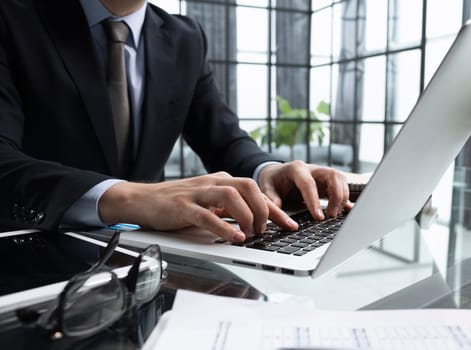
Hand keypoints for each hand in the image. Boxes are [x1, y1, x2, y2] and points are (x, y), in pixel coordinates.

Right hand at [98, 172, 295, 241]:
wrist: (141, 199)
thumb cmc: (177, 204)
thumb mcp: (208, 202)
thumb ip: (228, 208)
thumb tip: (254, 222)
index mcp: (221, 181)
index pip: (255, 191)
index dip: (275, 209)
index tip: (290, 224)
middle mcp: (213, 183)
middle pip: (248, 187)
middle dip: (263, 210)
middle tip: (266, 230)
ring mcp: (198, 193)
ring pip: (231, 196)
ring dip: (246, 216)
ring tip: (251, 234)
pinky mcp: (183, 207)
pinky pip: (207, 215)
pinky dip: (223, 227)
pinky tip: (234, 237)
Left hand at [257, 160, 351, 220]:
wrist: (277, 173)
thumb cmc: (273, 181)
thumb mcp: (267, 188)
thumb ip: (272, 198)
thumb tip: (277, 211)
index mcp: (296, 169)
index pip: (309, 183)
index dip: (315, 201)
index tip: (318, 217)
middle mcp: (312, 168)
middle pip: (332, 176)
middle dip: (336, 196)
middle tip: (331, 215)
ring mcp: (322, 173)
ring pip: (340, 179)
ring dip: (342, 197)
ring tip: (335, 214)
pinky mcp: (327, 181)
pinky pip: (342, 186)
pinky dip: (345, 197)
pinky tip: (346, 210)